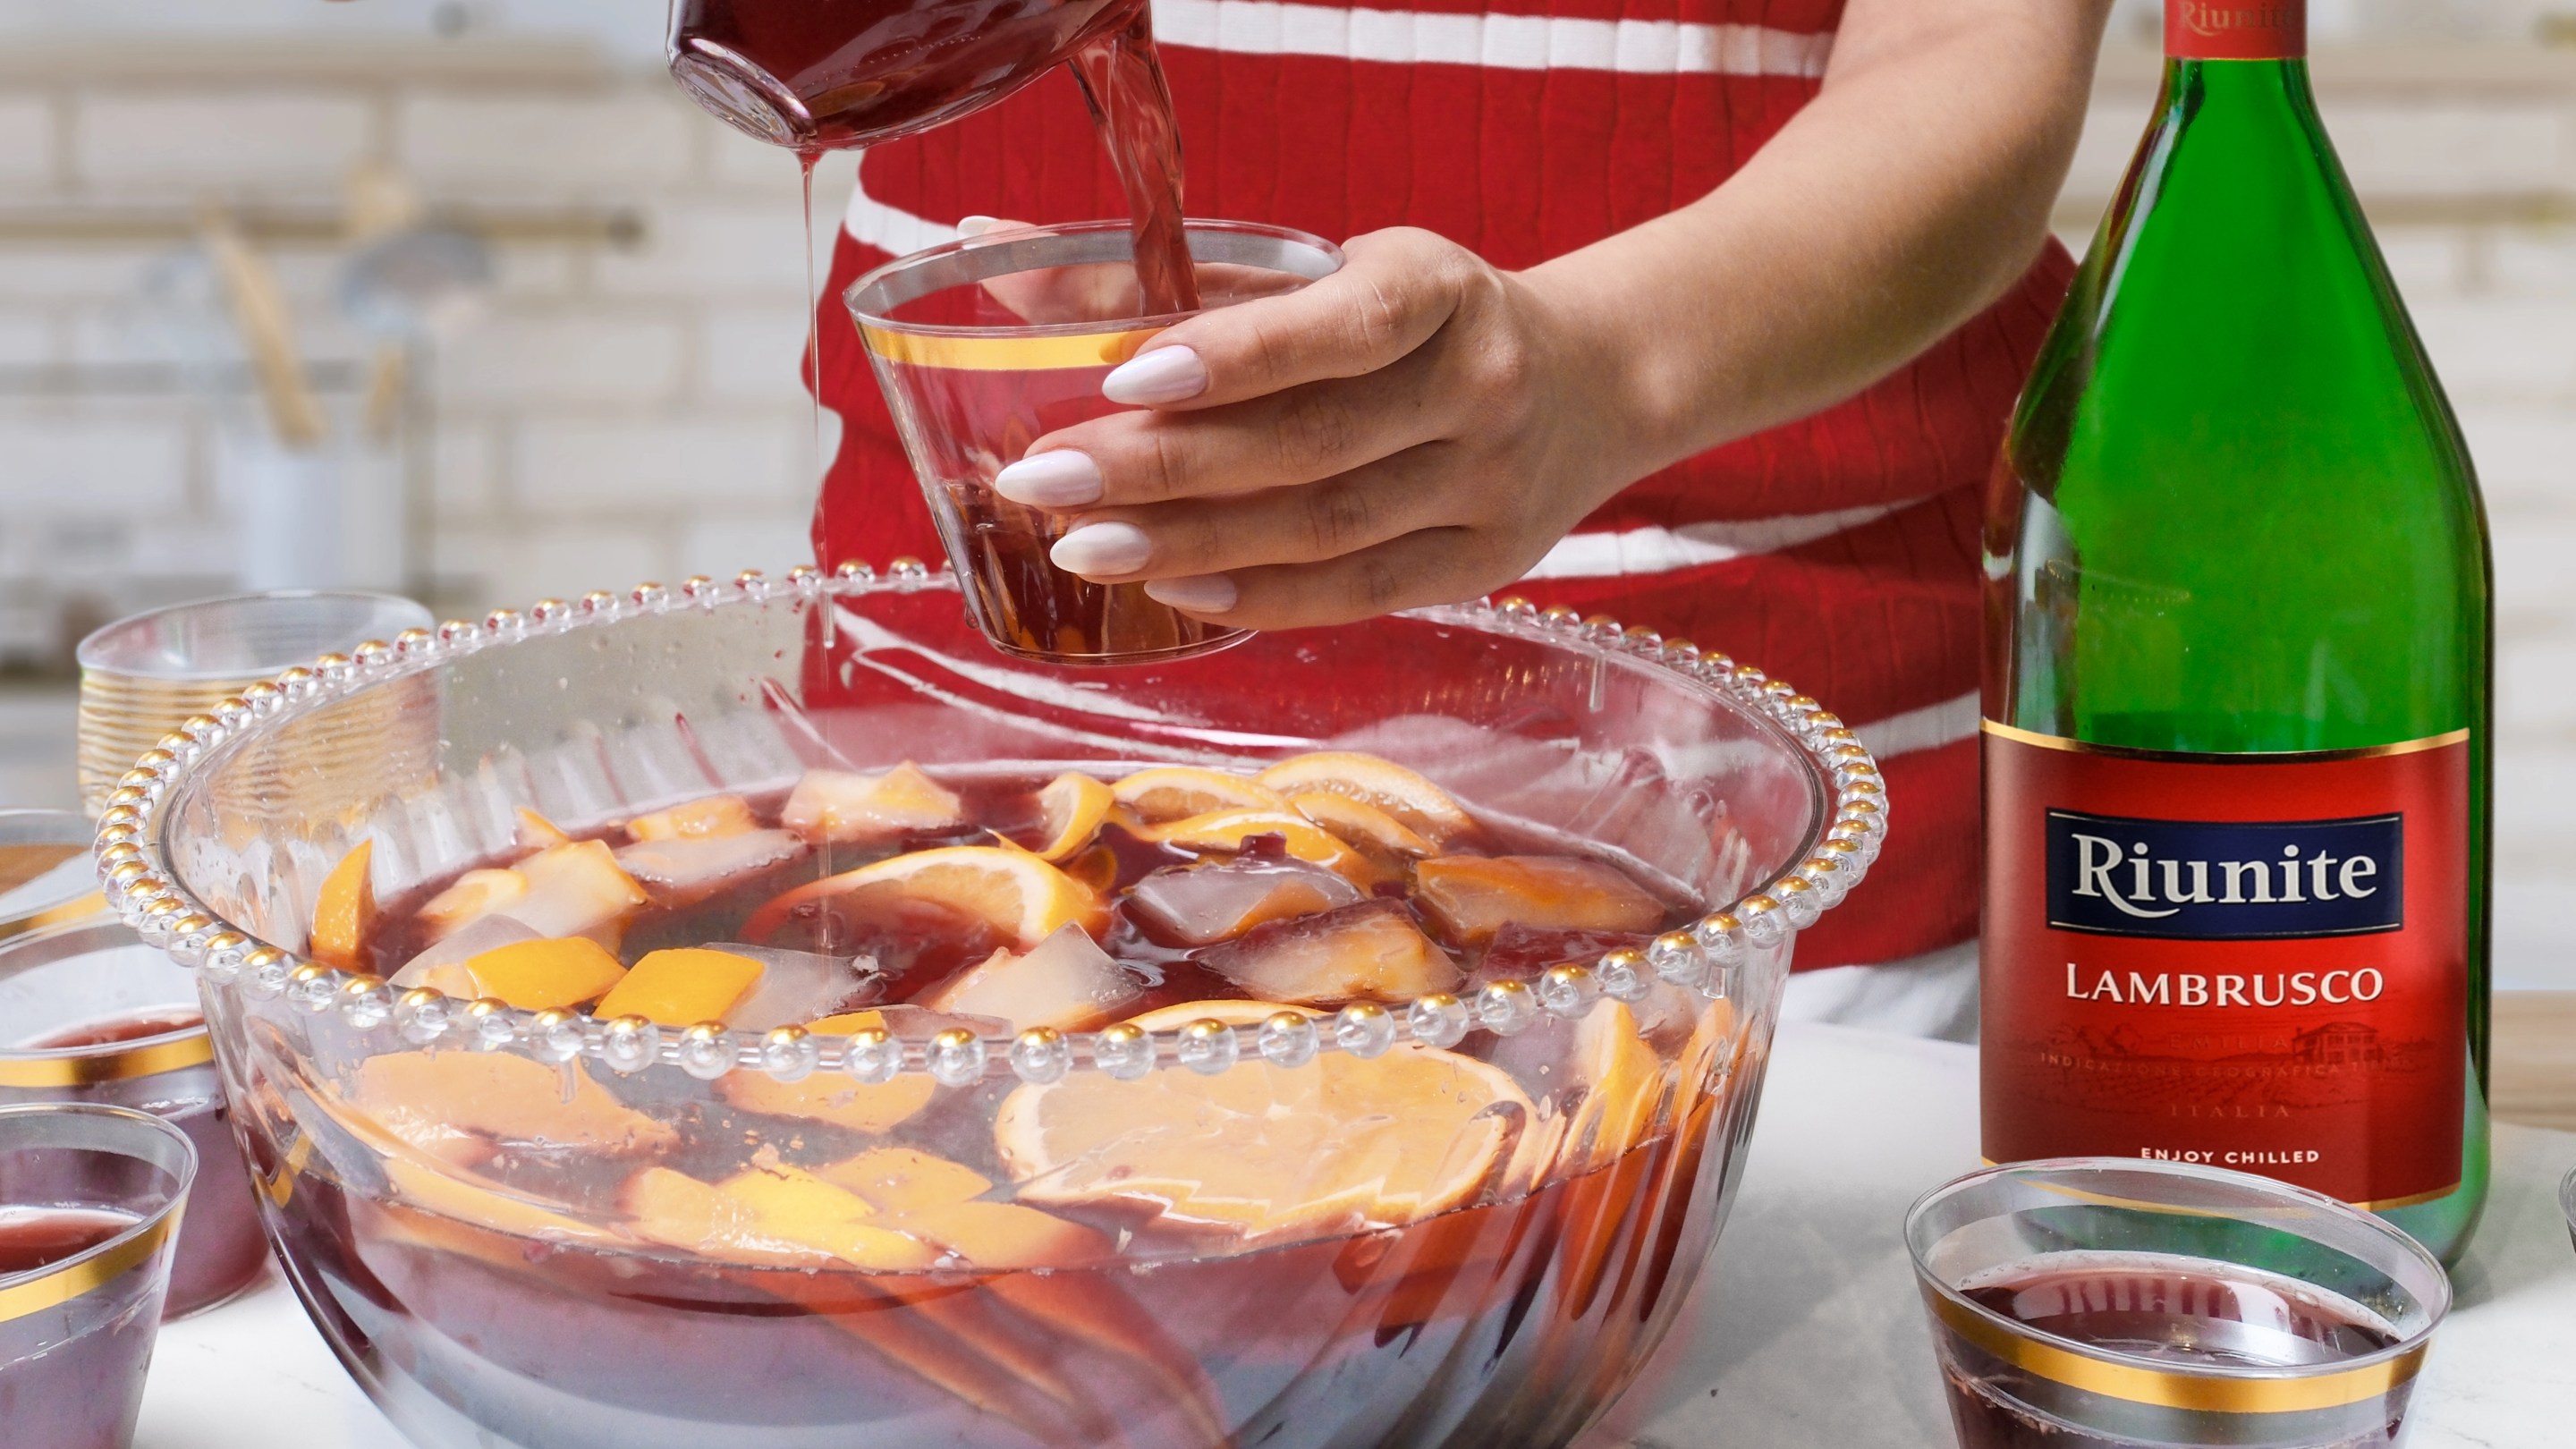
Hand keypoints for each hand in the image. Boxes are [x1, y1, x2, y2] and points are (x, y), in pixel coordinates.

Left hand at [993, 228, 1645, 630]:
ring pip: (1326, 529)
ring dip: (1193, 545)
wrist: (1590, 383)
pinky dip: (1259, 596)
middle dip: (1166, 467)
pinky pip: (1357, 591)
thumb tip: (989, 256)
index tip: (1122, 376)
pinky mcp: (1483, 562)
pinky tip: (1174, 591)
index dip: (1235, 357)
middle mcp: (1480, 387)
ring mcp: (1490, 484)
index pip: (1340, 328)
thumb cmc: (1415, 320)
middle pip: (1312, 444)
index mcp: (1441, 289)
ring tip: (1083, 548)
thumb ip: (1174, 277)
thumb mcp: (1328, 271)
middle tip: (1046, 480)